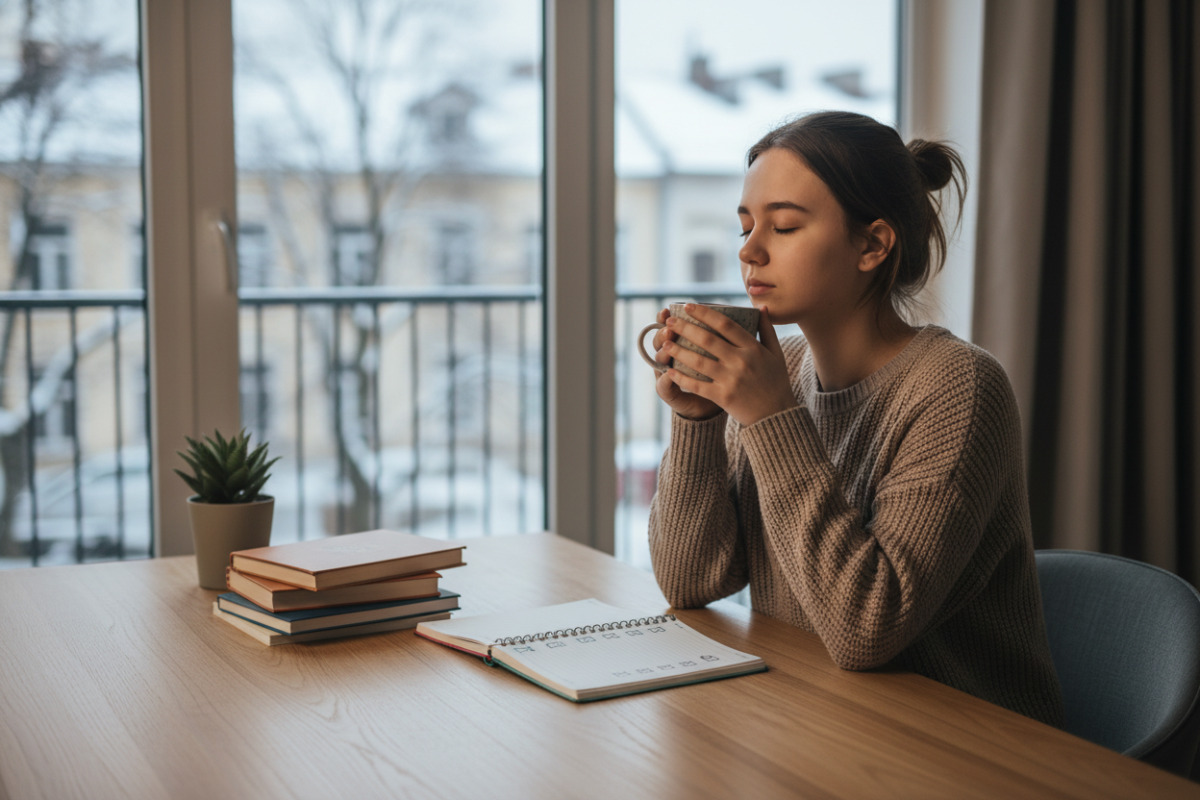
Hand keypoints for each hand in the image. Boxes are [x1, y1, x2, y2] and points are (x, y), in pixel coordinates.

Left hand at [660, 305, 796, 426]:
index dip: (705, 313)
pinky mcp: (723, 397)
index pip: (725, 324)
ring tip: (664, 344)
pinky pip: (698, 385)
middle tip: (670, 322)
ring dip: (679, 351)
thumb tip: (761, 307)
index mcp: (753, 348)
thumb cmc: (776, 382)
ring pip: (699, 361)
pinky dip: (682, 378)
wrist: (776, 415)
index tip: (688, 306)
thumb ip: (767, 330)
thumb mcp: (776, 354)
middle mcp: (741, 361)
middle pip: (708, 340)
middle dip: (685, 328)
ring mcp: (731, 379)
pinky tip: (669, 372)